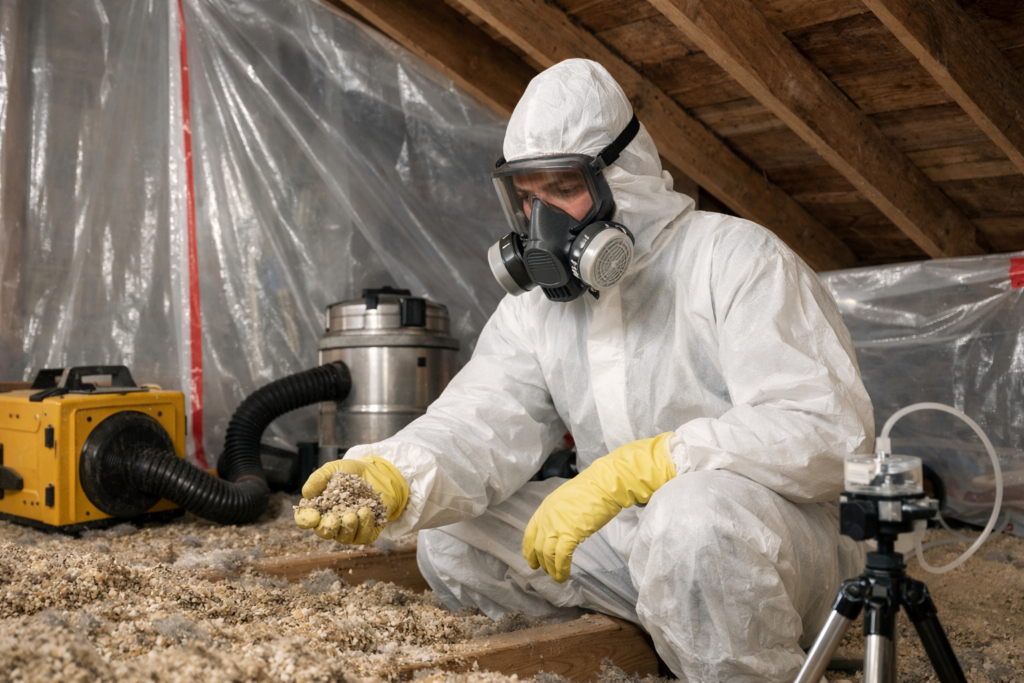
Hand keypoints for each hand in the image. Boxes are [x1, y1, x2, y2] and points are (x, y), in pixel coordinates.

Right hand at [294, 456, 407, 544]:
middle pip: (324, 533)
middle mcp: (333, 522)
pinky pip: (365, 536)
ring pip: (345, 538)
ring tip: (352, 515)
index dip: (306, 520)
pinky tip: (367, 513)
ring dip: (348, 529)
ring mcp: (350, 528)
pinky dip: (365, 527)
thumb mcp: (333, 469)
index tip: (312, 515)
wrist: (376, 471)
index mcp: (319, 509)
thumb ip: (318, 478)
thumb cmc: (350, 472)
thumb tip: (306, 493)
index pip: (306, 520)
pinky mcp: (368, 530)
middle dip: (327, 528)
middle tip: (333, 519)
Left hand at [523, 432, 675, 582]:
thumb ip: (559, 513)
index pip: (530, 532)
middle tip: (544, 572)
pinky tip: (564, 574)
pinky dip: (562, 568)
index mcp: (545, 507)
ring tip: (557, 577)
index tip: (530, 559)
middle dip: (540, 561)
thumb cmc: (592, 489)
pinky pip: (562, 556)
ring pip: (548, 554)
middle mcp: (547, 517)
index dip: (529, 548)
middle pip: (538, 546)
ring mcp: (557, 525)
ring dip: (552, 569)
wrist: (604, 485)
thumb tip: (562, 527)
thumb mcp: (567, 499)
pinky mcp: (570, 533)